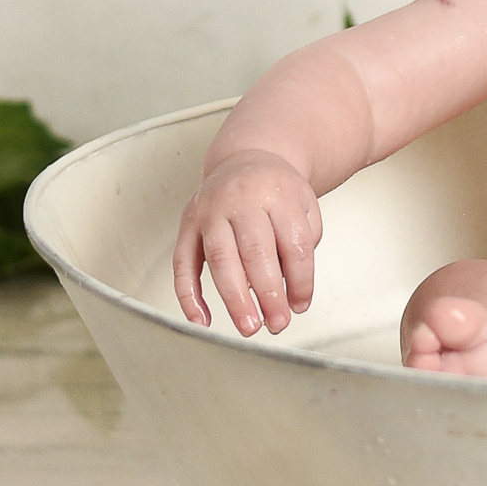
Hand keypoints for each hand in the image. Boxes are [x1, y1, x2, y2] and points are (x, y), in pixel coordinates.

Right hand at [173, 150, 321, 335]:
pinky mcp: (187, 224)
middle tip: (277, 324)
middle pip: (256, 252)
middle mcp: (241, 200)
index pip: (293, 244)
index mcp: (277, 194)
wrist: (245, 159)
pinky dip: (189, 295)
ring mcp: (210, 211)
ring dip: (234, 299)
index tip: (300, 305)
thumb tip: (290, 295)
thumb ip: (302, 246)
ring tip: (248, 326)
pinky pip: (182, 263)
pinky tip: (201, 320)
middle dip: (268, 294)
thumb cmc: (276, 192)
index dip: (300, 280)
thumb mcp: (304, 208)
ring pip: (220, 259)